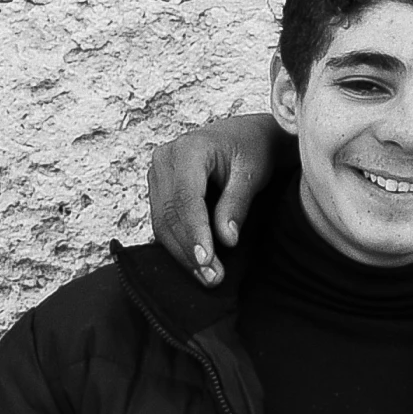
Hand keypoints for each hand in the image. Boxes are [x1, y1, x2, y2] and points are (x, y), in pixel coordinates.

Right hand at [149, 113, 286, 285]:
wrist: (248, 134)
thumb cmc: (255, 149)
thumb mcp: (252, 174)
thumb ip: (237, 205)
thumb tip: (226, 241)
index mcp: (188, 150)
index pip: (185, 200)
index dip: (195, 234)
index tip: (208, 262)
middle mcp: (165, 160)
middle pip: (170, 215)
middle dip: (190, 251)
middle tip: (212, 279)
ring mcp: (158, 174)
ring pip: (162, 222)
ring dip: (182, 253)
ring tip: (207, 278)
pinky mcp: (159, 188)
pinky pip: (163, 221)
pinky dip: (178, 244)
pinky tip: (196, 264)